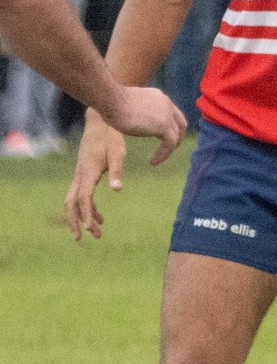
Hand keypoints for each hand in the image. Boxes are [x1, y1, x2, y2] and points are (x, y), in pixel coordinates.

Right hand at [65, 111, 127, 239]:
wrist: (100, 124)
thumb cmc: (111, 138)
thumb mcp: (118, 154)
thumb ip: (116, 172)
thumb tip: (117, 189)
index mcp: (87, 172)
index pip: (83, 198)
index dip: (86, 214)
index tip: (90, 229)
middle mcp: (80, 176)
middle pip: (71, 203)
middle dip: (75, 221)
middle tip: (82, 238)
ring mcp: (80, 175)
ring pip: (74, 201)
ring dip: (82, 217)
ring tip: (95, 233)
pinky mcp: (84, 174)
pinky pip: (82, 196)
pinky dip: (89, 209)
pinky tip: (100, 219)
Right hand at [100, 86, 184, 165]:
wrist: (111, 100)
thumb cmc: (109, 102)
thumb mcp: (127, 105)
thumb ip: (135, 110)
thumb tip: (130, 115)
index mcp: (157, 97)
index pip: (171, 112)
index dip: (169, 124)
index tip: (160, 136)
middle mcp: (165, 103)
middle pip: (180, 123)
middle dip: (177, 137)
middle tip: (168, 149)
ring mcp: (167, 114)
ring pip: (176, 135)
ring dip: (168, 149)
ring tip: (157, 159)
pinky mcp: (164, 125)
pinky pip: (170, 144)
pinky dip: (163, 154)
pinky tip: (152, 162)